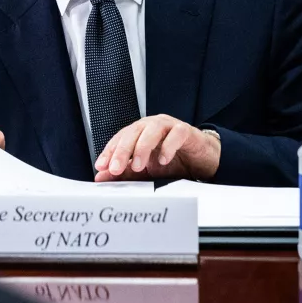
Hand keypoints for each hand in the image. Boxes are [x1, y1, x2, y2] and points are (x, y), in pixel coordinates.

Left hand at [93, 114, 220, 181]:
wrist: (201, 159)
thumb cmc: (173, 161)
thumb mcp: (146, 170)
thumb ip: (125, 172)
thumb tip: (101, 176)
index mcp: (139, 133)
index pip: (119, 138)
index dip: (109, 152)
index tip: (100, 166)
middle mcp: (151, 126)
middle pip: (132, 132)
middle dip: (122, 151)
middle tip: (115, 168)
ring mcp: (169, 126)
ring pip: (152, 130)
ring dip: (142, 148)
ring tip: (137, 166)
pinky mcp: (186, 131)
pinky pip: (176, 134)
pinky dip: (168, 146)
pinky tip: (163, 160)